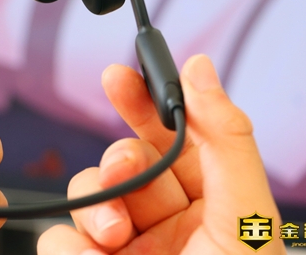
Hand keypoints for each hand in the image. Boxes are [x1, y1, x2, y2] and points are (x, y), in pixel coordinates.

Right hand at [38, 55, 285, 254]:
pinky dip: (73, 250)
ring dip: (94, 209)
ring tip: (114, 237)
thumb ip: (226, 138)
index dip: (146, 103)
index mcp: (212, 205)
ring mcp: (125, 250)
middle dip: (118, 162)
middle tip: (121, 172)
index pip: (174, 139)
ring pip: (86, 198)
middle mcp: (166, 225)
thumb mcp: (246, 220)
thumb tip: (201, 69)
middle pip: (124, 164)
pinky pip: (60, 242)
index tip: (120, 76)